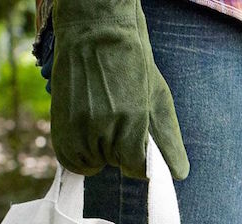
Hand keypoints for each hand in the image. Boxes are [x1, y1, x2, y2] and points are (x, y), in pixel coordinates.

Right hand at [47, 0, 189, 179]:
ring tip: (98, 116)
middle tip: (114, 114)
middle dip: (117, 147)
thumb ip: (168, 140)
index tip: (136, 141)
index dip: (138, 157)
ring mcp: (79, 131)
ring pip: (92, 163)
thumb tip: (181, 174)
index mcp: (132, 122)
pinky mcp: (60, 130)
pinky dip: (77, 153)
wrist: (93, 29)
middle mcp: (104, 130)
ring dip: (96, 149)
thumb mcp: (157, 97)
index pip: (137, 167)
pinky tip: (84, 131)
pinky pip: (70, 160)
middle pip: (114, 163)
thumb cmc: (130, 61)